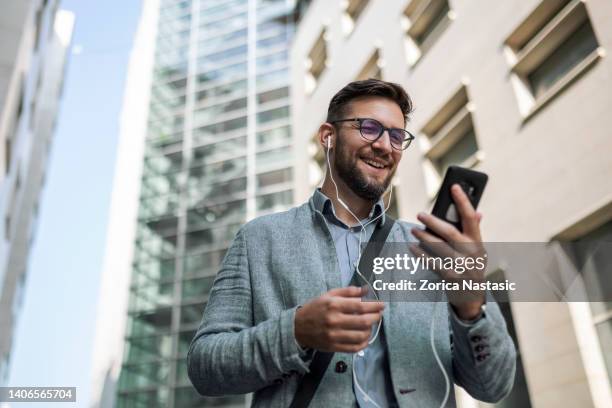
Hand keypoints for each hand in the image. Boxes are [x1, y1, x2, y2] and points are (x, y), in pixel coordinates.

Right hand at [295, 286, 384, 352]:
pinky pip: (354, 348)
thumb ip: (348, 291)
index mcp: (334, 305)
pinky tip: (365, 337)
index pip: (360, 305)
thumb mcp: (329, 295)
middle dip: (376, 317)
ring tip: (371, 325)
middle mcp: (334, 320)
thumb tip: (366, 289)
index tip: (382, 304)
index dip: (375, 305)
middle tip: (379, 314)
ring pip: (361, 335)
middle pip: (363, 321)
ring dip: (370, 330)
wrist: (297, 327)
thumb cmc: (315, 309)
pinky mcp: (333, 347)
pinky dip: (364, 343)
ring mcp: (334, 335)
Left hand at [410, 184, 486, 319]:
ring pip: (437, 246)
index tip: (454, 187)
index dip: (463, 200)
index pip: (471, 217)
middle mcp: (471, 252)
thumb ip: (475, 232)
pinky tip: (412, 248)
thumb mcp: (478, 250)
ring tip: (413, 230)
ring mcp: (460, 265)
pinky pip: (431, 261)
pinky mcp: (449, 276)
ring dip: (423, 237)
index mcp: (478, 242)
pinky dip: (420, 254)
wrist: (473, 296)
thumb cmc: (473, 267)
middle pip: (449, 232)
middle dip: (433, 221)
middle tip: (420, 214)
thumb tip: (477, 212)